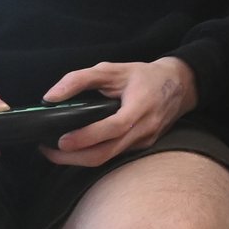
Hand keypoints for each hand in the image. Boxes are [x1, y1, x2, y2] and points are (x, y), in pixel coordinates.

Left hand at [39, 57, 199, 167]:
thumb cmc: (144, 76)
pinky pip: (114, 156)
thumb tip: (50, 97)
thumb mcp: (113, 69)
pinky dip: (92, 154)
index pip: (114, 127)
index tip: (61, 140)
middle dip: (73, 158)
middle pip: (106, 153)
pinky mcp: (142, 146)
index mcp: (141, 106)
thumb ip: (80, 79)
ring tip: (56, 151)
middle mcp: (145, 128)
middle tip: (48, 151)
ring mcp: (144, 141)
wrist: (180, 85)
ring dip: (79, 159)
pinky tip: (78, 148)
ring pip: (108, 159)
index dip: (87, 136)